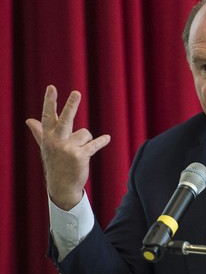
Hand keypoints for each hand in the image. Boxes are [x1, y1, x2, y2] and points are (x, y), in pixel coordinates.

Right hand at [26, 85, 110, 210]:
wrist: (61, 186)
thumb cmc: (55, 162)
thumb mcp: (45, 146)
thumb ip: (39, 132)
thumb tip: (29, 120)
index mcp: (48, 136)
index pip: (48, 115)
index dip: (50, 101)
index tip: (51, 87)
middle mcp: (56, 141)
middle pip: (65, 119)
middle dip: (71, 106)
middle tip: (77, 92)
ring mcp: (68, 149)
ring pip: (85, 133)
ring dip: (86, 141)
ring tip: (79, 152)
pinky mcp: (80, 156)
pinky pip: (94, 144)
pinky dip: (101, 141)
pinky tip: (107, 138)